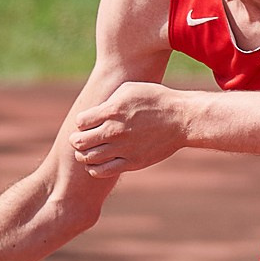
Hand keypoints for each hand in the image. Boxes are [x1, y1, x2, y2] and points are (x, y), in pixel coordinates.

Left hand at [70, 81, 192, 177]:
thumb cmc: (156, 99)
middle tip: (81, 138)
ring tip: (88, 151)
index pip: (80, 121)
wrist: (182, 119)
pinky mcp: (132, 162)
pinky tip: (97, 163)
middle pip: (79, 141)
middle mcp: (115, 131)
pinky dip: (94, 168)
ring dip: (84, 154)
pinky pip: (103, 171)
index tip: (89, 122)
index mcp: (112, 111)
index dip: (82, 122)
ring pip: (88, 158)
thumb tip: (94, 111)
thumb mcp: (130, 89)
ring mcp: (123, 148)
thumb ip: (108, 100)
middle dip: (77, 139)